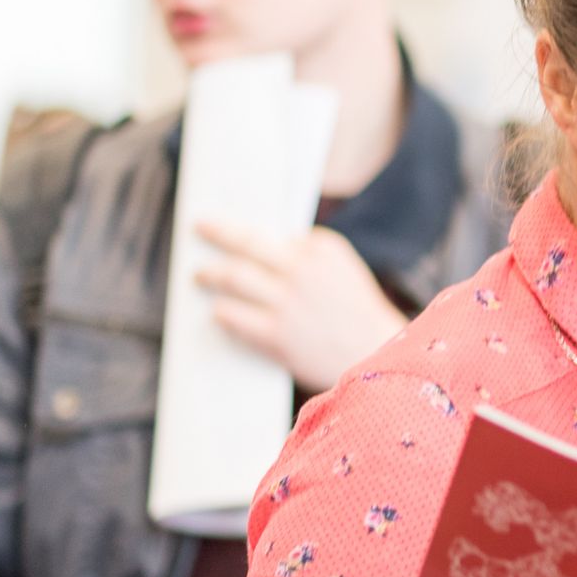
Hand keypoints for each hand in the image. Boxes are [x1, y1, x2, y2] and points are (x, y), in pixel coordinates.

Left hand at [195, 222, 405, 389]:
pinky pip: (233, 316)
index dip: (245, 225)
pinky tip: (217, 310)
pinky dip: (221, 310)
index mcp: (322, 248)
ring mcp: (287, 302)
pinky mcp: (276, 334)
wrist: (375, 355)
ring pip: (233, 276)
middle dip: (218, 232)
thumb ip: (309, 256)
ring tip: (201, 275)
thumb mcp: (342, 270)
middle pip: (245, 243)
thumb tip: (261, 249)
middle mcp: (303, 269)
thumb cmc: (356, 313)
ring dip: (210, 273)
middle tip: (201, 227)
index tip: (226, 220)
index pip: (273, 230)